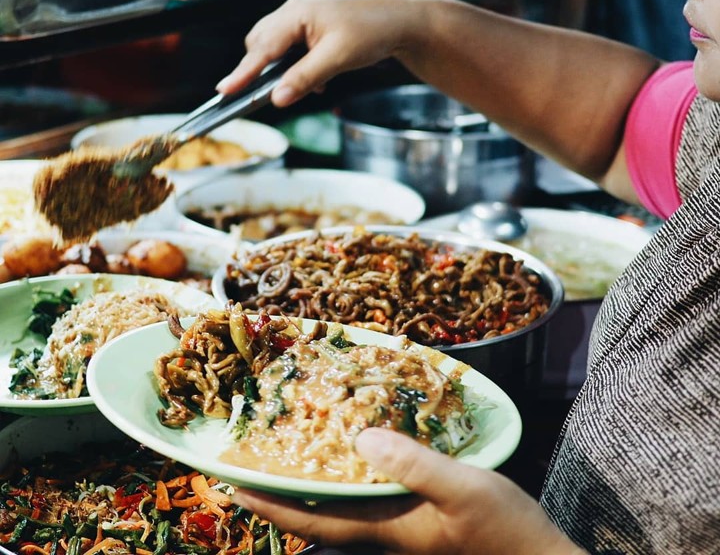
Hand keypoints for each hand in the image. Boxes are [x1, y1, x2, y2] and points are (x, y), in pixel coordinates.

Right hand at [215, 0, 429, 105]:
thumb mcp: (338, 59)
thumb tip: (278, 99)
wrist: (402, 19)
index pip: (263, 46)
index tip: (224, 90)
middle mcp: (296, 9)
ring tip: (310, 86)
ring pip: (277, 46)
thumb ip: (305, 79)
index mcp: (298, 11)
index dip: (243, 72)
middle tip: (259, 95)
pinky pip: (293, 47)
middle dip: (260, 69)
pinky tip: (319, 81)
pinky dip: (298, 66)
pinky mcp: (314, 24)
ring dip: (283, 70)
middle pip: (262, 43)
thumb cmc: (373, 31)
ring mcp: (305, 15)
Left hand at [231, 428, 585, 554]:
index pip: (312, 520)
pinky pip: (367, 492)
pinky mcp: (416, 514)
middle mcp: (383, 528)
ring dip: (310, 480)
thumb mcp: (463, 490)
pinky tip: (353, 450)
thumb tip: (362, 438)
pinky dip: (347, 472)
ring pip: (340, 503)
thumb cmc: (503, 531)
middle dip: (282, 491)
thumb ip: (415, 465)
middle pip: (318, 513)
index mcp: (385, 527)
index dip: (271, 503)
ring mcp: (399, 523)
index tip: (233, 486)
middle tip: (252, 462)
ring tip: (289, 451)